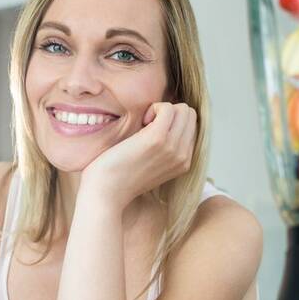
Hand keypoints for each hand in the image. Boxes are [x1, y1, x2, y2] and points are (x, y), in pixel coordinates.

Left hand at [82, 101, 196, 210]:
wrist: (107, 192)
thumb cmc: (121, 176)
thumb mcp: (152, 165)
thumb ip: (165, 150)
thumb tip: (166, 123)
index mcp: (184, 162)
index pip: (191, 127)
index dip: (172, 122)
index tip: (151, 132)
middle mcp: (183, 156)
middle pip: (190, 115)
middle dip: (169, 113)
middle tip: (148, 125)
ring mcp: (172, 148)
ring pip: (183, 110)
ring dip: (162, 110)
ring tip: (145, 123)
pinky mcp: (158, 139)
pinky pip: (169, 108)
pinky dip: (154, 108)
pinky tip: (142, 121)